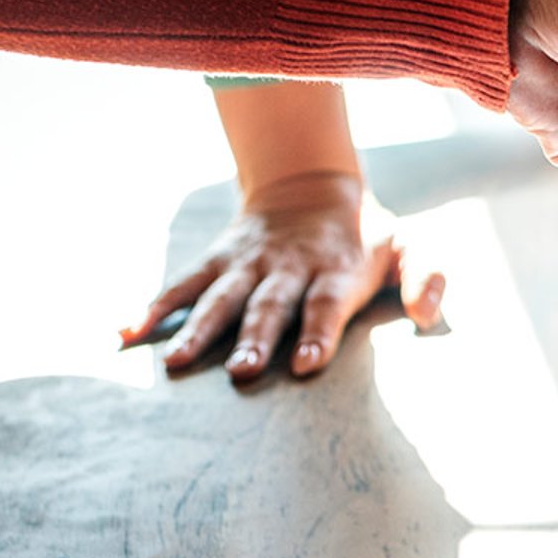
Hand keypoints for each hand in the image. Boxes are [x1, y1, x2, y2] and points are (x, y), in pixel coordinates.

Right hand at [120, 172, 442, 379]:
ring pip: (221, 298)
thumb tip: (429, 315)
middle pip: (270, 305)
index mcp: (336, 269)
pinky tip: (128, 333)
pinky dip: (155, 306)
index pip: (326, 304)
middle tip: (241, 372)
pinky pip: (183, 284)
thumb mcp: (409, 246)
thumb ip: (427, 278)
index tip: (305, 365)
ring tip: (176, 363)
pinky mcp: (218, 260)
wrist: (312, 186)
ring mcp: (249, 263)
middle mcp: (288, 267)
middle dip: (255, 337)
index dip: (317, 333)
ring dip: (200, 329)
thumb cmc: (367, 234)